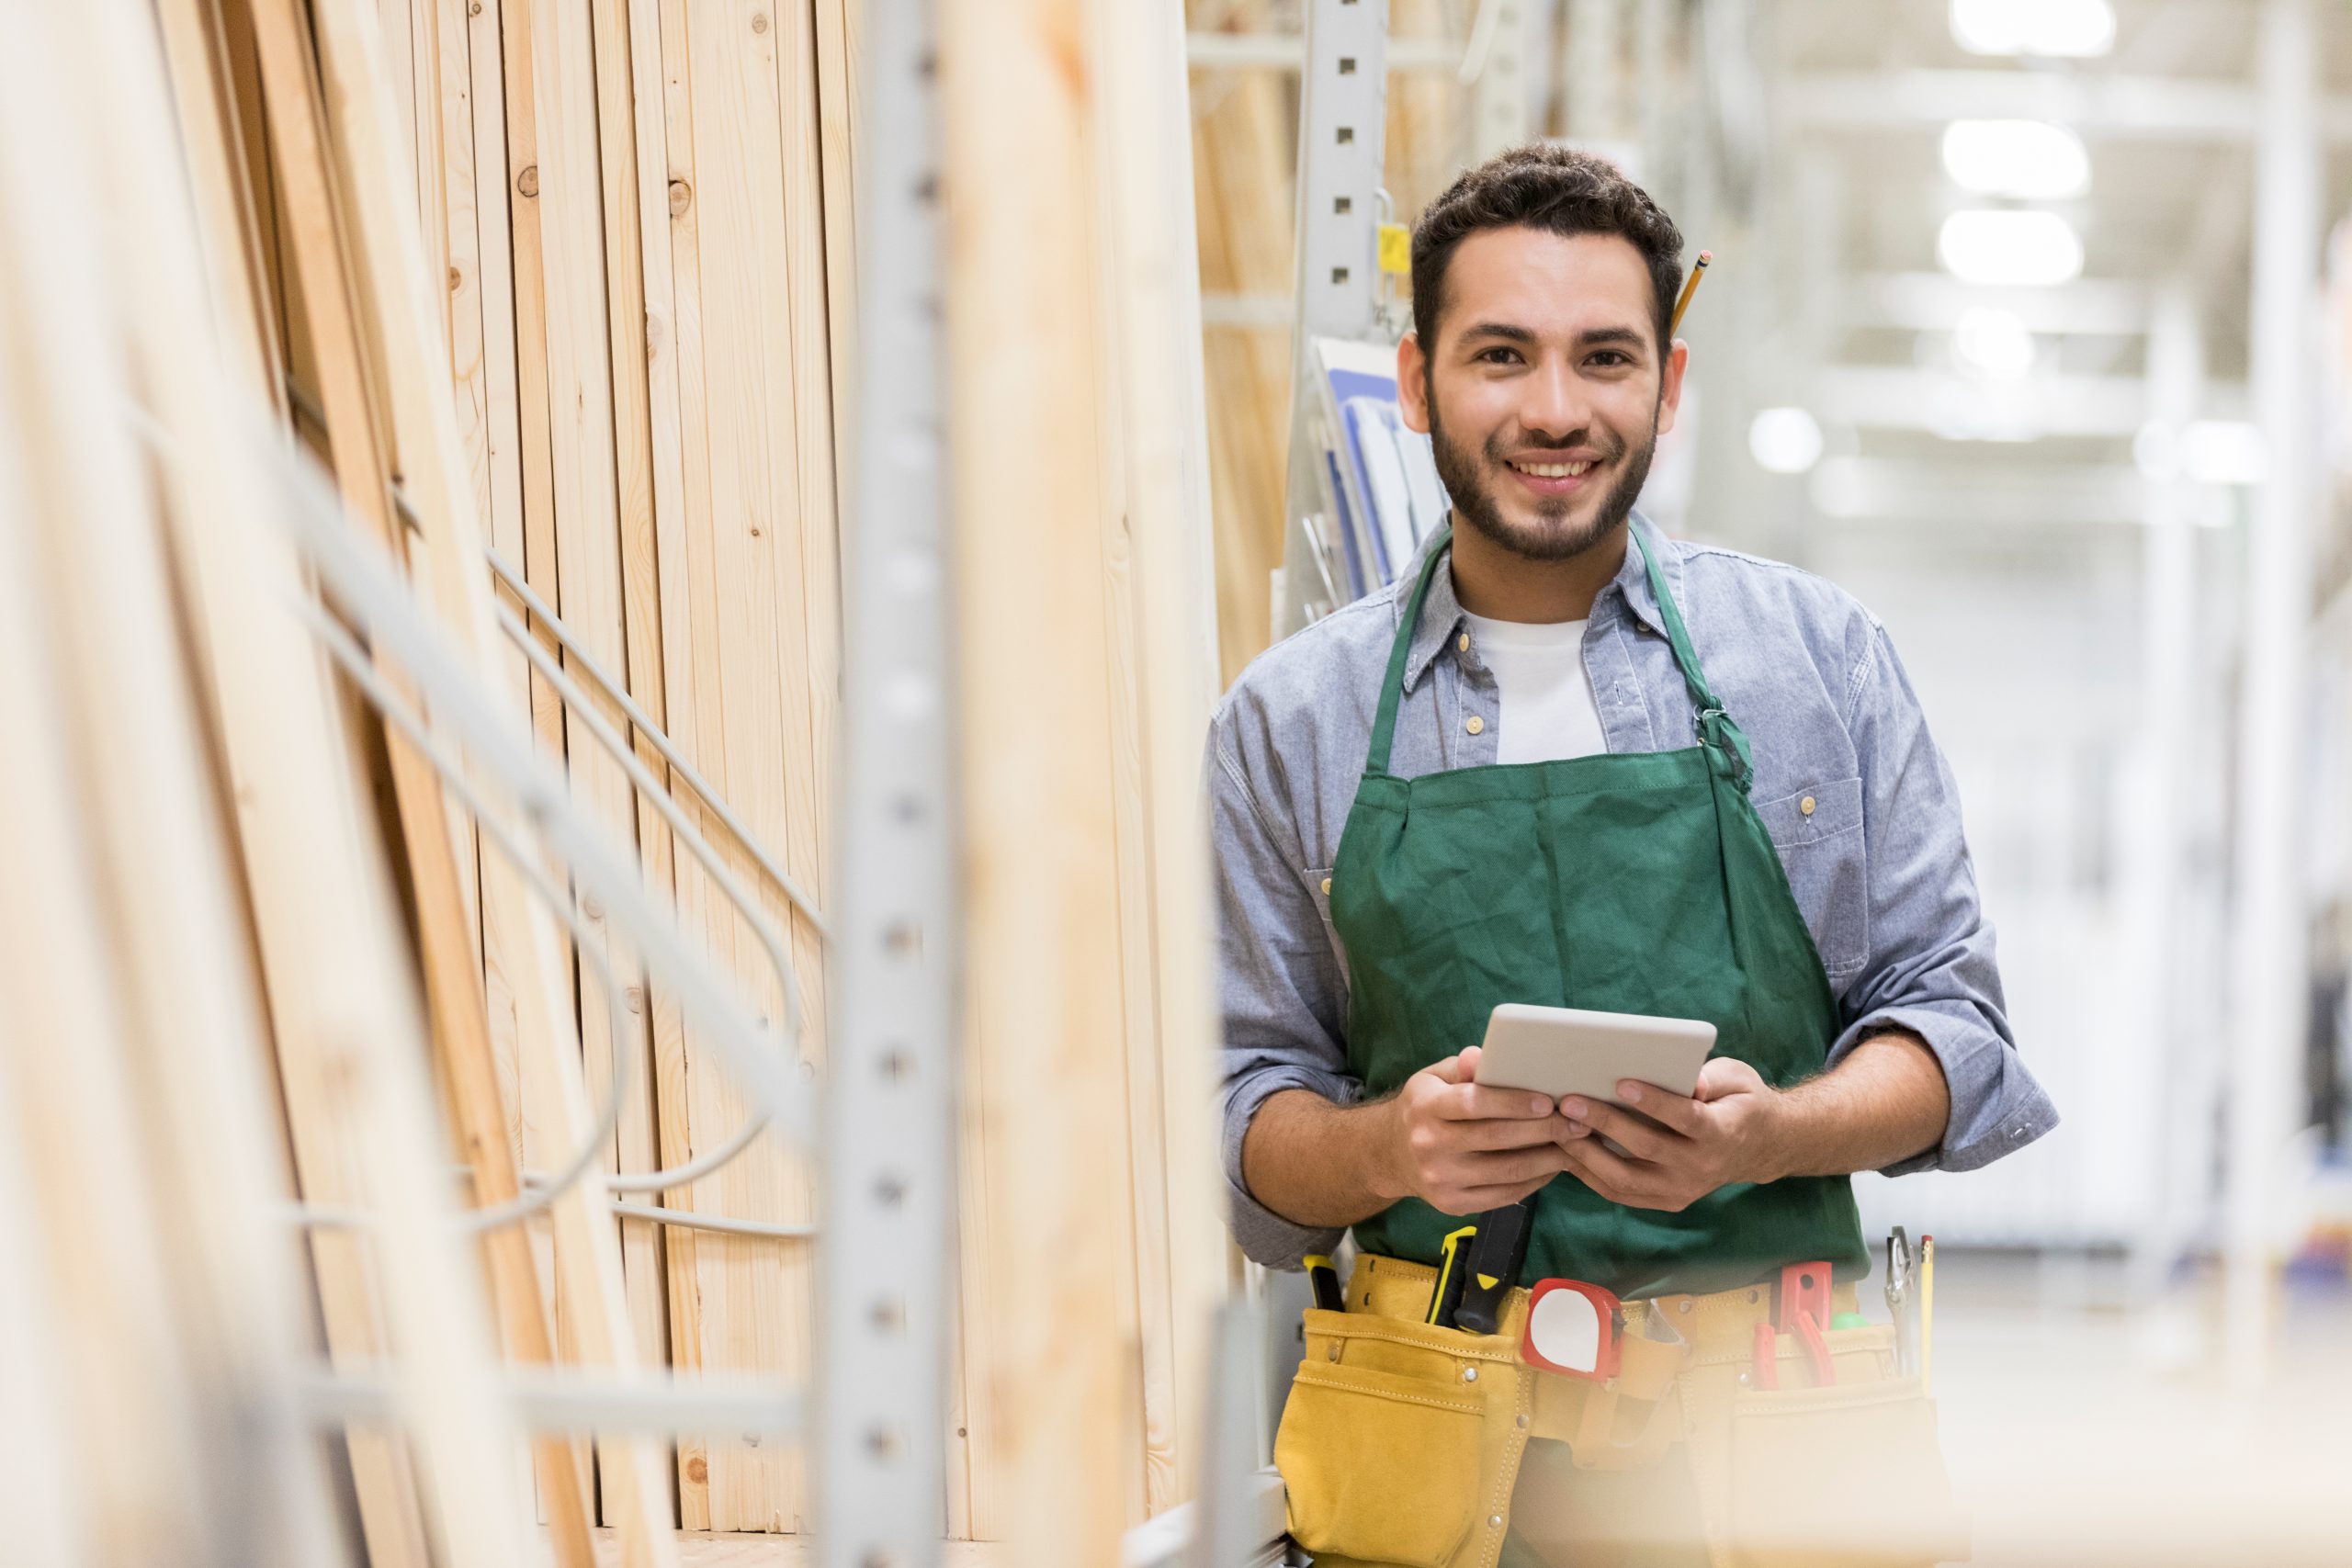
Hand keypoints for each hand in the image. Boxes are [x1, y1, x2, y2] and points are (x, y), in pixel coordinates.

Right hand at [1375, 1046, 1578, 1215]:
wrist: (1392, 1155)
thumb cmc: (1425, 1108)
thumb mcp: (1433, 1078)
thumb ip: (1460, 1067)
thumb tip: (1481, 1055)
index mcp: (1425, 1107)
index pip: (1474, 1103)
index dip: (1513, 1102)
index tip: (1548, 1099)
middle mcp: (1429, 1145)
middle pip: (1497, 1138)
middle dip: (1544, 1130)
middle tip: (1577, 1122)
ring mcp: (1441, 1179)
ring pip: (1507, 1171)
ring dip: (1548, 1158)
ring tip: (1574, 1143)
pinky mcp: (1453, 1204)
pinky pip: (1504, 1194)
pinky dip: (1535, 1181)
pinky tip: (1553, 1165)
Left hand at [1554, 1057, 1785, 1211]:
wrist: (1755, 1148)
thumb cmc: (1739, 1102)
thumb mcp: (1737, 1079)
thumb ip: (1712, 1078)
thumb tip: (1689, 1080)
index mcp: (1721, 1133)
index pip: (1685, 1119)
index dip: (1654, 1102)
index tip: (1620, 1082)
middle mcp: (1701, 1168)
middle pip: (1646, 1148)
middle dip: (1605, 1123)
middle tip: (1570, 1102)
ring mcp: (1681, 1190)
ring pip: (1626, 1178)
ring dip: (1587, 1154)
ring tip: (1559, 1127)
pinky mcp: (1666, 1201)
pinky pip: (1621, 1193)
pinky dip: (1590, 1174)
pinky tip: (1567, 1151)